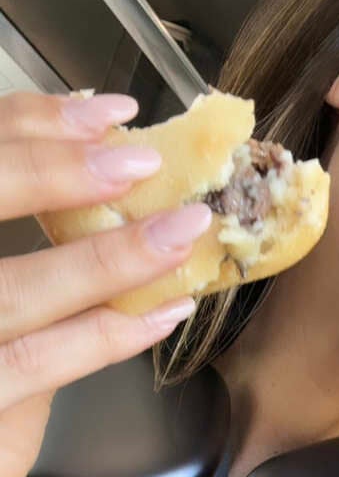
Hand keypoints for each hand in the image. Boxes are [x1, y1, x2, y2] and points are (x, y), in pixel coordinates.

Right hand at [0, 89, 212, 476]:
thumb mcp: (8, 308)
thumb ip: (33, 256)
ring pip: (11, 294)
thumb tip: (107, 191)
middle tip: (138, 155)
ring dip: (102, 259)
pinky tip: (161, 314)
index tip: (95, 112)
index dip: (22, 128)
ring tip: (182, 232)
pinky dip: (100, 336)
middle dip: (48, 169)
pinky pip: (34, 364)